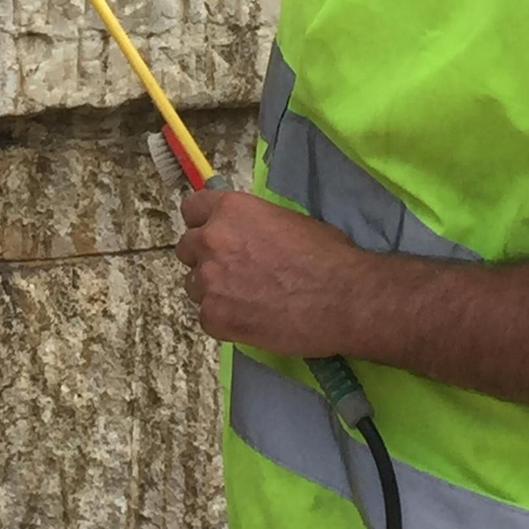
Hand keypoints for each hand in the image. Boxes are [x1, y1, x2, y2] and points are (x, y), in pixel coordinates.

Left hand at [175, 186, 365, 353]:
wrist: (342, 298)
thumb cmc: (326, 255)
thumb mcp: (285, 220)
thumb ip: (252, 224)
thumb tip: (245, 233)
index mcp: (230, 209)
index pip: (191, 209)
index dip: (203, 222)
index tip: (215, 233)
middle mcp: (211, 240)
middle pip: (186, 247)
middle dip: (205, 257)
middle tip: (233, 271)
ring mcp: (209, 280)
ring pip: (193, 284)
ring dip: (213, 290)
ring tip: (246, 299)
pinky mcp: (214, 317)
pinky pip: (206, 316)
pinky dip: (224, 318)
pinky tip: (251, 319)